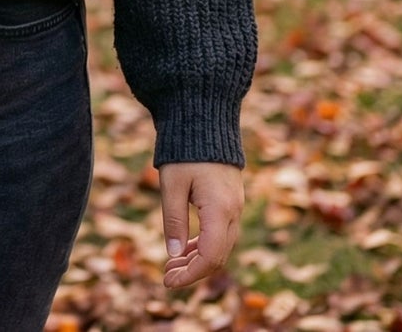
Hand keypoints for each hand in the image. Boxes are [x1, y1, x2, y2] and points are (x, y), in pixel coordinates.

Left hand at [159, 161, 243, 289]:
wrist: (204, 120)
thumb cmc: (185, 151)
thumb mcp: (172, 184)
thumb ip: (174, 220)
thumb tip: (174, 256)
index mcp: (220, 210)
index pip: (210, 257)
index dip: (190, 275)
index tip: (168, 281)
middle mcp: (233, 212)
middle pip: (218, 256)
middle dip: (192, 271)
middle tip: (166, 276)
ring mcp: (235, 206)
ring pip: (220, 246)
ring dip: (197, 259)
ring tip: (171, 265)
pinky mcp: (231, 201)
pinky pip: (221, 233)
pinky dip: (204, 245)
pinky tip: (185, 248)